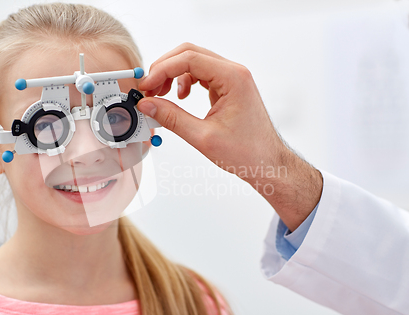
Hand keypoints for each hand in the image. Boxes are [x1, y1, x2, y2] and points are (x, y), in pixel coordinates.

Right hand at [137, 43, 321, 230]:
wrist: (267, 163)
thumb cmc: (247, 152)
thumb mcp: (203, 137)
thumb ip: (172, 118)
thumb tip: (148, 105)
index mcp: (233, 78)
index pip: (189, 59)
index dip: (162, 70)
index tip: (146, 86)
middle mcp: (234, 73)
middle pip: (190, 53)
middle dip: (165, 69)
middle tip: (148, 89)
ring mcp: (232, 79)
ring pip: (194, 62)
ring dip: (173, 75)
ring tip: (160, 95)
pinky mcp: (228, 88)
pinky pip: (201, 75)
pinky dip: (184, 82)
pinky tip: (179, 97)